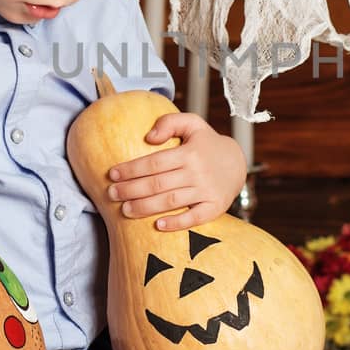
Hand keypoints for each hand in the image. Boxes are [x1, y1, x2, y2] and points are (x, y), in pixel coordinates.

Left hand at [105, 113, 246, 231]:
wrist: (238, 163)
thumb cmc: (207, 144)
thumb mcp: (193, 124)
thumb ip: (169, 123)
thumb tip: (148, 137)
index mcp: (189, 152)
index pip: (154, 162)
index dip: (131, 169)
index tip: (112, 174)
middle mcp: (197, 172)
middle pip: (157, 183)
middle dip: (131, 190)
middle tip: (111, 194)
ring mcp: (206, 191)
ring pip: (170, 201)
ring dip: (145, 207)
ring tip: (124, 210)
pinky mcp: (215, 207)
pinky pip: (194, 218)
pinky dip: (177, 223)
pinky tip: (158, 226)